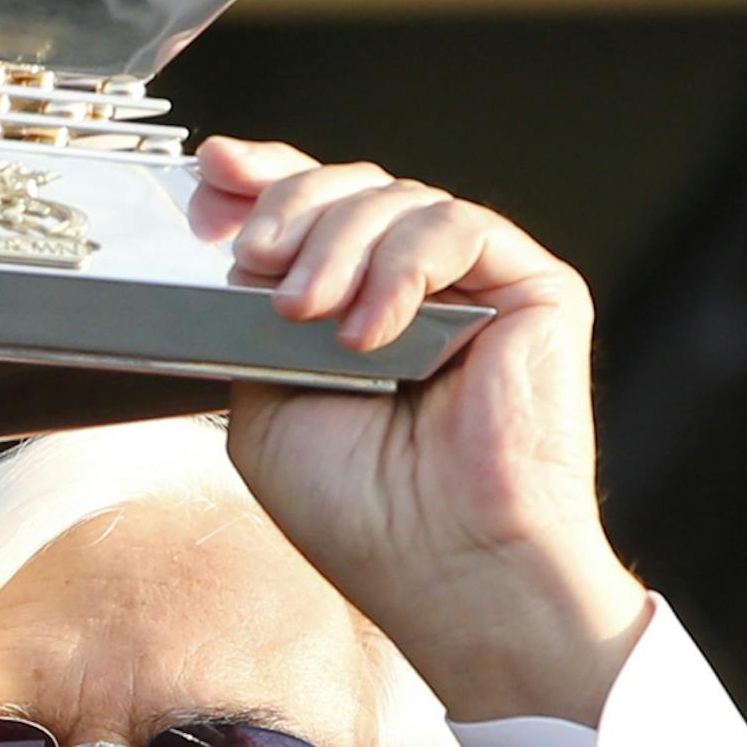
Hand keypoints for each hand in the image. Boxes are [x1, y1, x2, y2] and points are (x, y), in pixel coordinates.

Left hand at [200, 138, 647, 725]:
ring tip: (307, 316)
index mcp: (351, 317)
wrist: (447, 570)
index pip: (312, 217)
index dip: (264, 182)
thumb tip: (243, 246)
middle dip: (289, 207)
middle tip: (254, 258)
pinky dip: (403, 265)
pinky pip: (457, 226)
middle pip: (348, 189)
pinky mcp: (533, 290)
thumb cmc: (362, 518)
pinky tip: (373, 332)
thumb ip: (249, 321)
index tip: (213, 175)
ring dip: (335, 245)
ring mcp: (476, 290)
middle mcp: (415, 295)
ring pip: (396, 199)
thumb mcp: (262, 407)